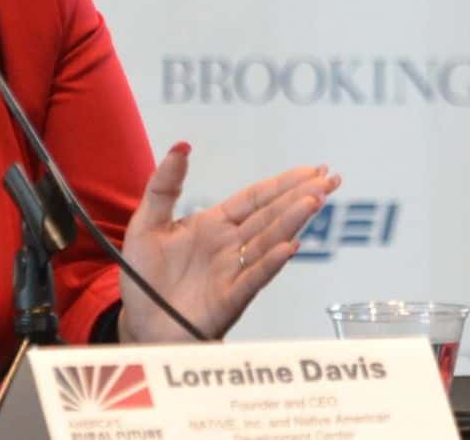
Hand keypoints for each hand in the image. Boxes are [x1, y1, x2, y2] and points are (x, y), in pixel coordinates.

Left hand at [118, 143, 339, 342]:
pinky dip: (271, 263)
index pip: (255, 199)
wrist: (140, 322)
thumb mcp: (147, 223)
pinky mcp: (229, 298)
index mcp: (214, 225)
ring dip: (291, 221)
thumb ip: (164, 186)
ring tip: (314, 200)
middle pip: (271, 216)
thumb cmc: (145, 276)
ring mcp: (233, 271)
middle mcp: (230, 246)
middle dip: (300, 196)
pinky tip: (289, 247)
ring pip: (268, 241)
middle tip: (329, 179)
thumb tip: (181, 147)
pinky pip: (253, 278)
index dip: (282, 183)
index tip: (311, 169)